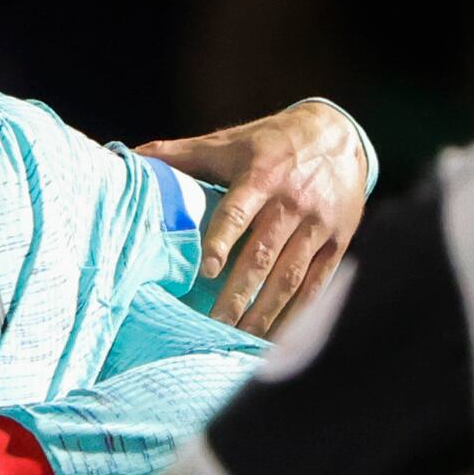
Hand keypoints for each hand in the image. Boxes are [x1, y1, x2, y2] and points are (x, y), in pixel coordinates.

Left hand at [135, 96, 371, 332]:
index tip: (207, 269)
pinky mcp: (338, 242)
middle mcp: (293, 202)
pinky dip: (299, 313)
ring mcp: (319, 225)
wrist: (341, 135)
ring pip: (291, 275)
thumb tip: (132, 156)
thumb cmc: (272, 143)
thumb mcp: (230, 142)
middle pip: (264, 254)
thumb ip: (182, 154)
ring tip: (242, 339)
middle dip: (240, 293)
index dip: (223, 239)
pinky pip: (319, 283)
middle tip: (216, 325)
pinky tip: (279, 336)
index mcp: (262, 175)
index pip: (239, 212)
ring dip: (267, 311)